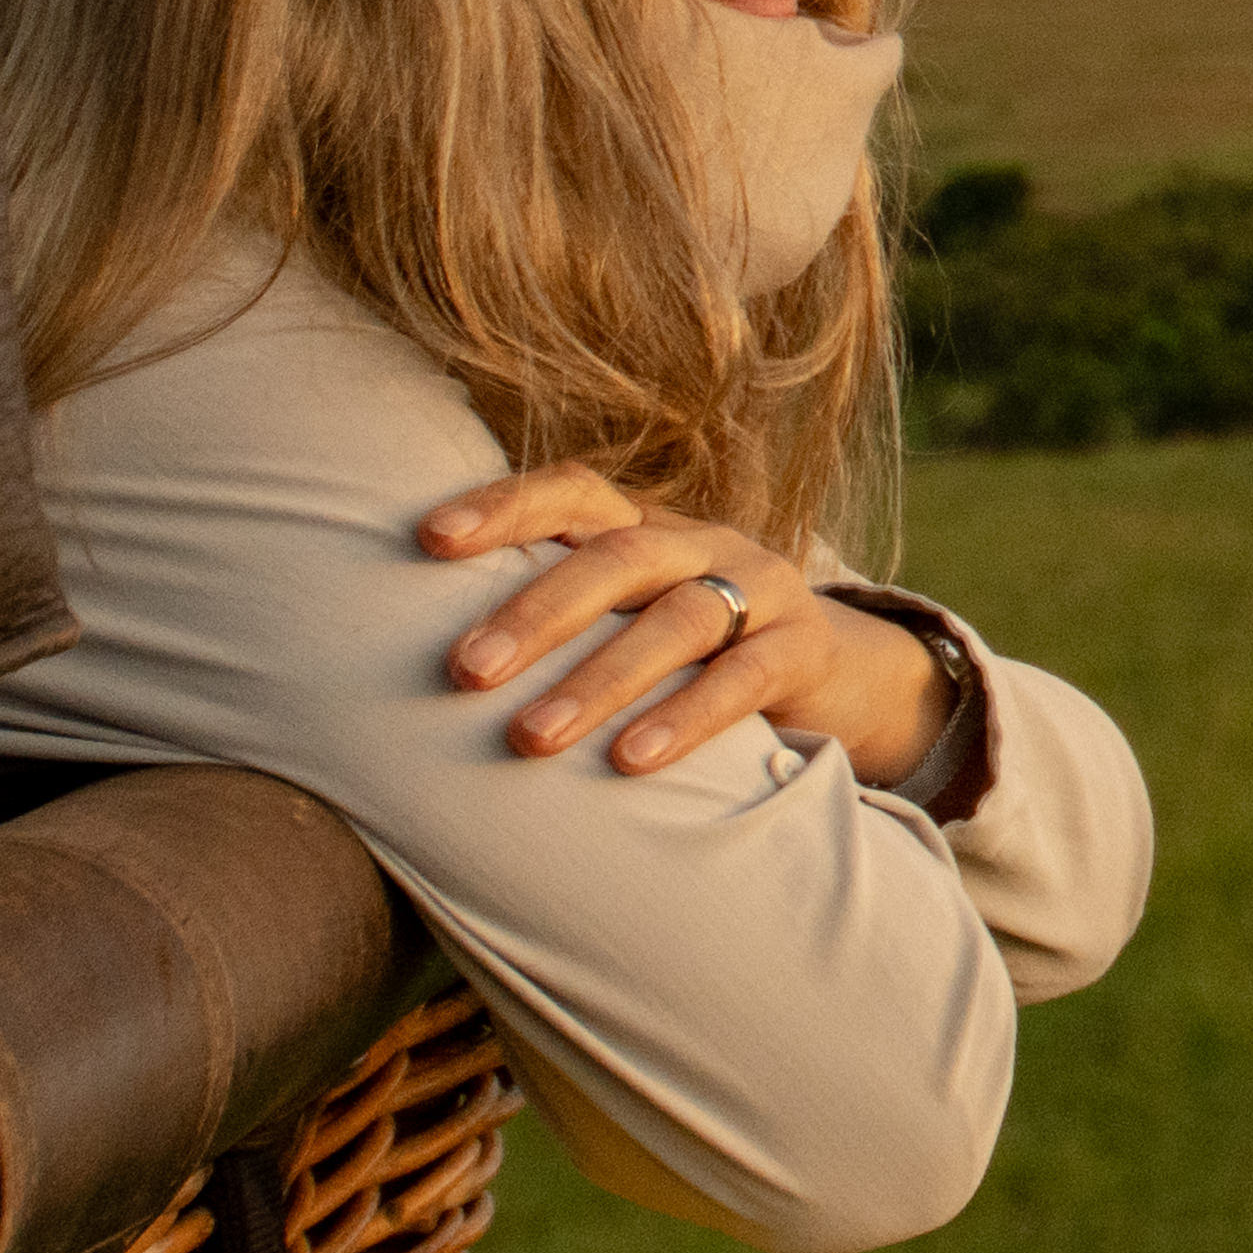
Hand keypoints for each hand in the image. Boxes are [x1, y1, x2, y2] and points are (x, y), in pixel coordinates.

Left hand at [421, 469, 950, 789]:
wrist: (838, 677)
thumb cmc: (690, 657)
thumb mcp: (627, 622)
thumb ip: (557, 624)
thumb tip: (414, 670)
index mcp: (646, 528)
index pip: (574, 492)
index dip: (505, 506)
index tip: (430, 538)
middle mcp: (702, 545)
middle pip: (618, 558)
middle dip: (537, 614)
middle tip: (465, 673)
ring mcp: (762, 590)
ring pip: (677, 621)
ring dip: (598, 681)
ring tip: (531, 739)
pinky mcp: (805, 648)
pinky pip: (744, 678)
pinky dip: (685, 717)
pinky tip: (630, 760)